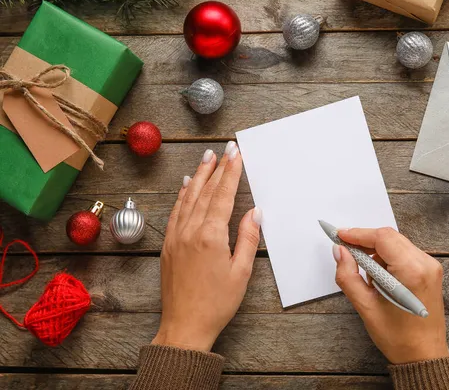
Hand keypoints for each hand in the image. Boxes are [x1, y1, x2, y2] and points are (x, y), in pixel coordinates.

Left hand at [152, 141, 261, 351]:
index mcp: (210, 236)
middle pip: (205, 191)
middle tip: (224, 149)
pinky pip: (176, 212)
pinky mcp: (168, 245)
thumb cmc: (216, 303)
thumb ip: (248, 239)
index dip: (231, 172)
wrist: (184, 326)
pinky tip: (187, 186)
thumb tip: (254, 212)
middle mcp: (190, 231)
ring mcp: (176, 237)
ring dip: (199, 176)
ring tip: (206, 159)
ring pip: (188, 198)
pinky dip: (182, 195)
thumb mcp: (241, 272)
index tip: (236, 154)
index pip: (223, 195)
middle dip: (216, 168)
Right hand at [334, 227, 448, 363]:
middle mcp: (426, 264)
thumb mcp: (366, 307)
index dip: (358, 234)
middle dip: (365, 242)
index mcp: (412, 271)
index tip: (340, 235)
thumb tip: (340, 252)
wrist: (425, 356)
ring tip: (365, 274)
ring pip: (396, 244)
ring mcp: (431, 267)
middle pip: (390, 237)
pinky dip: (387, 258)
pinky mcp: (430, 271)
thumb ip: (348, 276)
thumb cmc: (399, 338)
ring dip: (376, 251)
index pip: (382, 238)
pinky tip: (378, 276)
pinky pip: (404, 254)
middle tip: (345, 251)